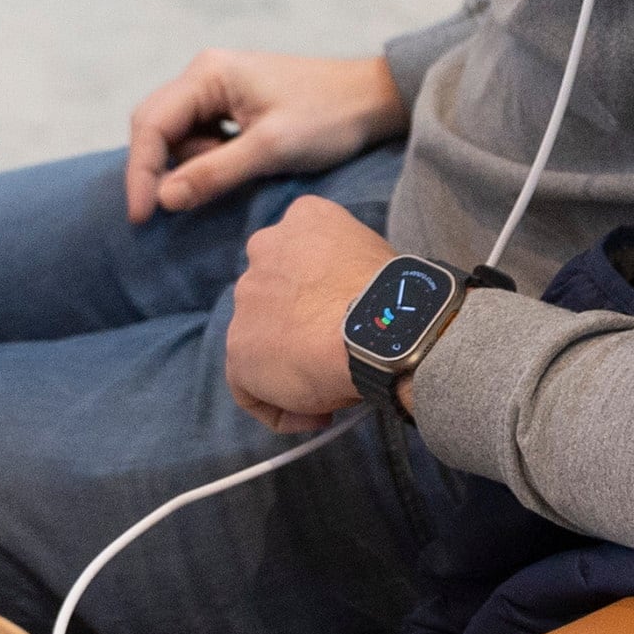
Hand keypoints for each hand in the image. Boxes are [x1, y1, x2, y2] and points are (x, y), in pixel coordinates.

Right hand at [125, 45, 410, 224]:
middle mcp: (205, 74)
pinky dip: (203, 160)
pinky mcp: (232, 104)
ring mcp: (217, 87)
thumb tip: (164, 199)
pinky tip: (229, 172)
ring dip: (188, 165)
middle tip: (159, 215)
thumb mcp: (271, 148)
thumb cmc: (328, 117)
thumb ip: (214, 172)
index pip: (152, 124)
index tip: (142, 217)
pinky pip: (198, 135)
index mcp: (208, 73)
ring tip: (229, 178)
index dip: (141, 173)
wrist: (374, 100)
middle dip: (156, 170)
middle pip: (155, 126)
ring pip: (176, 134)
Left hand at [221, 197, 388, 434]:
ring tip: (329, 390)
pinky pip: (250, 388)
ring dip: (289, 367)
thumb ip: (347, 273)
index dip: (319, 294)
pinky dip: (280, 407)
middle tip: (334, 355)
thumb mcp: (375, 259)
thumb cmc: (395, 295)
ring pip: (260, 340)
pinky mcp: (238, 346)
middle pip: (274, 295)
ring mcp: (246, 298)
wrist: (381, 326)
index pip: (301, 254)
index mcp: (303, 218)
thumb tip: (351, 310)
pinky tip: (317, 414)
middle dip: (299, 328)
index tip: (343, 322)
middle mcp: (265, 248)